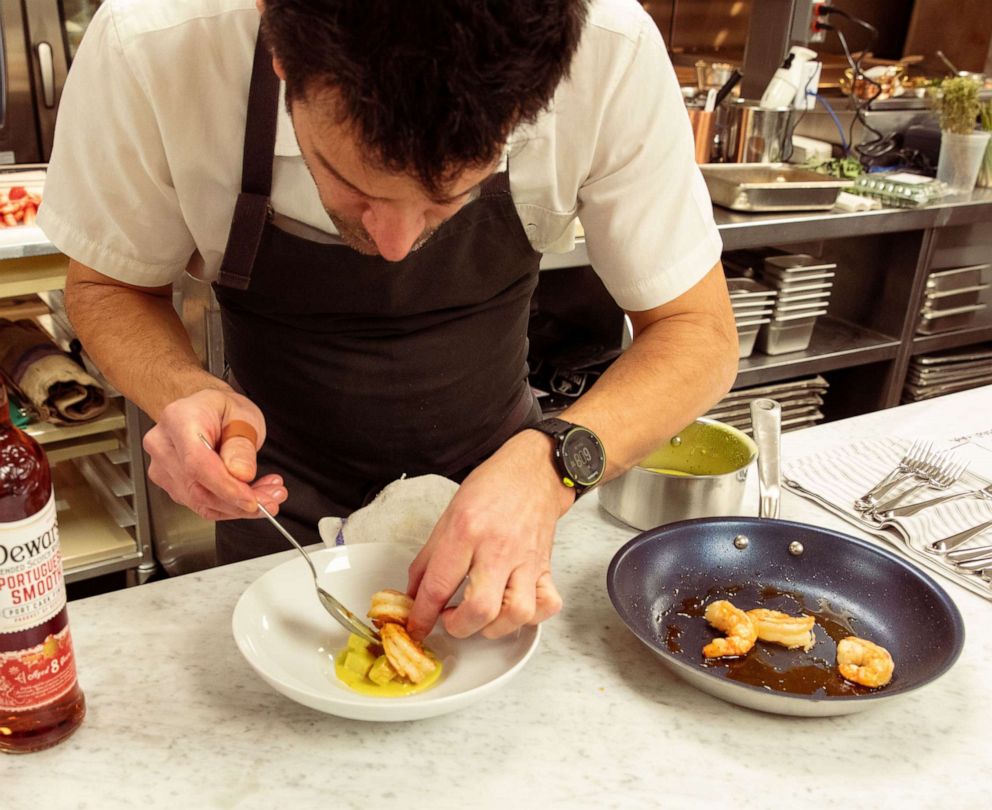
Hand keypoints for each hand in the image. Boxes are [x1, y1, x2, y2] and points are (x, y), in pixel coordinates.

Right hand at [143, 388, 286, 520]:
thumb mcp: (244, 416)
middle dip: (239, 502)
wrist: (206, 411)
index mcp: (179, 420)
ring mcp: (162, 467)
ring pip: (200, 502)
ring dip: (238, 506)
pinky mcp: (171, 484)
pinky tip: (251, 497)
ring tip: (268, 496)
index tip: (253, 500)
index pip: (196, 463)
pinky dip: (230, 506)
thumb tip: (241, 474)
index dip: (226, 487)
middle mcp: (163, 445)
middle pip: (197, 488)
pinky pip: (201, 504)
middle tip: (272, 499)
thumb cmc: (223, 409)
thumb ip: (241, 445)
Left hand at [405, 430, 571, 639]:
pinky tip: (513, 610)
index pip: (438, 585)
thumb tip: (414, 593)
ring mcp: (526, 560)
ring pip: (516, 614)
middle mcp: (497, 548)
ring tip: (480, 617)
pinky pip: (547, 605)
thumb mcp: (448, 515)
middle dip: (458, 627)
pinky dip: (530, 617)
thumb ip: (429, 558)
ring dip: (494, 628)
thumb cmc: (492, 488)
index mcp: (466, 531)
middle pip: (480, 609)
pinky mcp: (545, 566)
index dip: (422, 615)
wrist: (534, 472)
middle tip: (449, 619)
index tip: (416, 627)